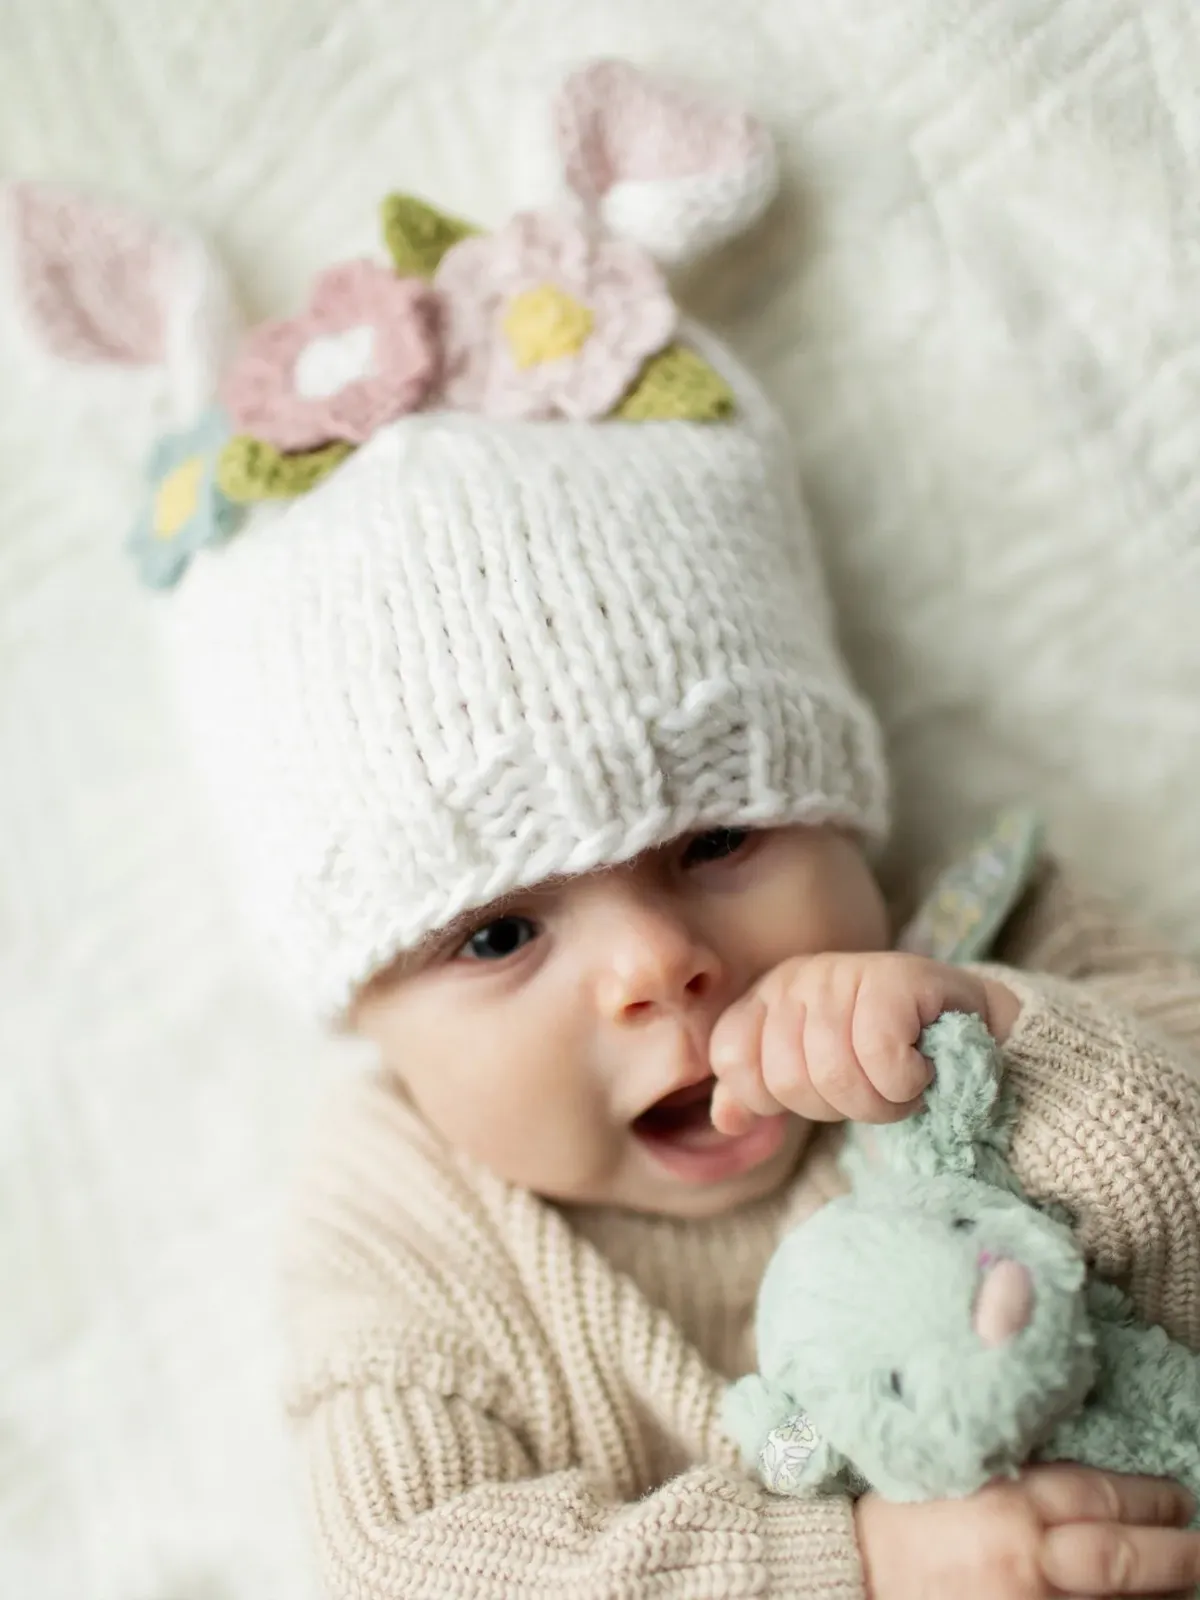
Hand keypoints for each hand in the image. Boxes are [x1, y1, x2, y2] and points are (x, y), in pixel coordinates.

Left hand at [709, 951, 1020, 1134]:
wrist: (965, 1027)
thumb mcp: (811, 1075)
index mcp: (765, 998)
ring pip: (835, 1075)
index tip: (815, 1093)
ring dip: (879, 1102)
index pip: (731, 1058)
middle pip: (786, 1080)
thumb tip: (726, 1120)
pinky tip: (921, 1067)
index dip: (769, 1097)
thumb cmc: (878, 1054)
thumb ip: (762, 1094)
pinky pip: (882, 1058)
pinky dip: (906, 1083)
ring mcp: (843, 972)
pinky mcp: (895, 977)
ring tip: (899, 1082)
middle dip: (837, 1107)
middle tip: (871, 1088)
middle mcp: (796, 978)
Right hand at [855, 1464, 1199, 1599]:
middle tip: (1199, 1544)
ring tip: (1182, 1580)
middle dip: (1175, 1553)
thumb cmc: (896, 1515)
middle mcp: (1023, 1559)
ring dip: (1158, 1596)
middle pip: (1123, 1558)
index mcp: (1004, 1501)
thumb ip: (1013, 1463)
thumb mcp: (954, 1468)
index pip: (1099, 1495)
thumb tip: (1076, 1458)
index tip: (1177, 1496)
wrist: (846, 1575)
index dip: (1150, 1498)